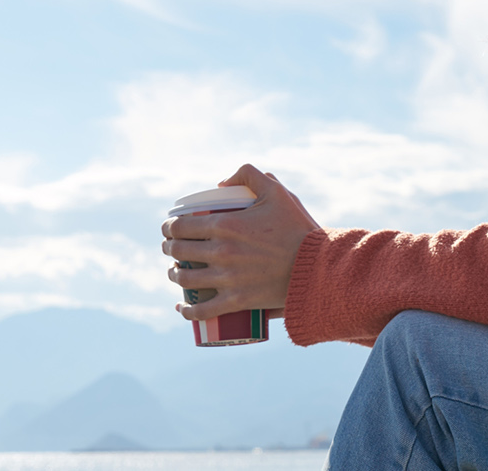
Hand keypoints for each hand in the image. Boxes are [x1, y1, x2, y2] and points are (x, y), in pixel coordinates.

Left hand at [160, 164, 321, 321]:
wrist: (318, 267)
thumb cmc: (298, 229)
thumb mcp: (276, 192)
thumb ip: (249, 175)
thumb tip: (221, 183)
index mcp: (226, 225)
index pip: (181, 226)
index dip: (168, 227)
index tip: (169, 229)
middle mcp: (221, 252)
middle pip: (179, 252)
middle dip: (169, 249)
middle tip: (171, 249)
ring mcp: (227, 279)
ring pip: (185, 280)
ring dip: (173, 276)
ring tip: (175, 273)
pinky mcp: (237, 302)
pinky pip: (203, 311)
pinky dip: (187, 311)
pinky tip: (182, 308)